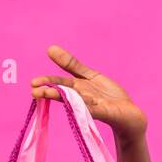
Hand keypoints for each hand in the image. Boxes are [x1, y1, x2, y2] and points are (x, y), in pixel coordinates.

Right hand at [31, 45, 147, 142]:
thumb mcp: (89, 76)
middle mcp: (81, 98)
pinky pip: (94, 108)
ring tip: (47, 94)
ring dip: (62, 98)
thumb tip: (50, 48)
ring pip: (75, 101)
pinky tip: (83, 98)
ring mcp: (92, 106)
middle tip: (34, 92)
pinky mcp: (104, 113)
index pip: (60, 84)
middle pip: (64, 93)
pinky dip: (89, 103)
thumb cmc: (107, 95)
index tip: (33, 83)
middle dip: (49, 92)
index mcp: (77, 88)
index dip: (47, 82)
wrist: (128, 113)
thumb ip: (71, 64)